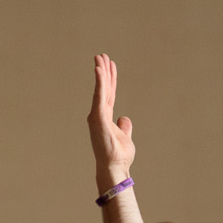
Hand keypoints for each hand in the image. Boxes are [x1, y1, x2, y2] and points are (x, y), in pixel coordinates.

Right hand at [87, 54, 134, 186]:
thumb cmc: (118, 155)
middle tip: (102, 55)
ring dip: (100, 72)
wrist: (114, 167)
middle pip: (103, 88)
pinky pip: (99, 96)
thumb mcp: (125, 137)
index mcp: (105, 117)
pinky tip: (99, 70)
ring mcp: (97, 116)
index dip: (110, 79)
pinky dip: (99, 83)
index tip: (110, 65)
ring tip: (100, 57)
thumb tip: (125, 118)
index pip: (109, 94)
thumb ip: (124, 126)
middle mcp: (99, 114)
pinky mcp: (98, 118)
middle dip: (103, 71)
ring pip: (100, 89)